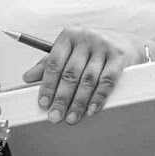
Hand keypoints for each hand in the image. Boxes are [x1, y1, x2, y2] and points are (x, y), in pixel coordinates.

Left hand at [21, 28, 146, 124]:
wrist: (127, 43)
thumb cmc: (92, 50)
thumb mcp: (70, 53)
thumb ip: (49, 64)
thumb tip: (27, 78)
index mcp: (69, 36)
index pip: (54, 63)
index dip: (47, 85)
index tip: (43, 104)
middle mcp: (86, 38)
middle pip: (70, 73)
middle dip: (61, 98)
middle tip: (55, 117)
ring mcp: (103, 46)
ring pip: (88, 80)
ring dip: (78, 102)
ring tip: (71, 118)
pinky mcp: (119, 57)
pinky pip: (107, 81)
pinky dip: (98, 97)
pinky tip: (91, 110)